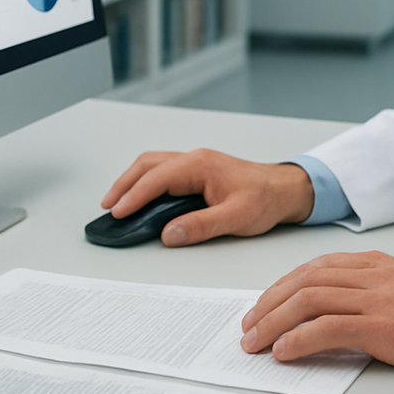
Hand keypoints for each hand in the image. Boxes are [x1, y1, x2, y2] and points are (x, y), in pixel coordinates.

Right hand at [99, 149, 314, 246]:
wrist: (285, 189)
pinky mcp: (197, 170)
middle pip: (148, 165)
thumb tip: (169, 234)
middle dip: (124, 184)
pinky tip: (140, 195)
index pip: (157, 179)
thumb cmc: (266, 199)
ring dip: (132, 180)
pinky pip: (163, 170)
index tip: (117, 212)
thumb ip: (201, 226)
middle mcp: (194, 159)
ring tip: (116, 202)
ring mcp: (195, 163)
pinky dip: (145, 180)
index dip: (134, 196)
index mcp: (200, 166)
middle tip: (108, 207)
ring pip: (153, 164)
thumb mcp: (236, 218)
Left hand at [239, 251, 393, 378]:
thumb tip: (332, 314)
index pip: (315, 267)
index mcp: (376, 263)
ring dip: (274, 322)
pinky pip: (327, 328)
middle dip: (269, 303)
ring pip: (308, 300)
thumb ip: (371, 292)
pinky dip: (299, 339)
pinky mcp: (382, 326)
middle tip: (249, 325)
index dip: (282, 286)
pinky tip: (284, 352)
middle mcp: (371, 275)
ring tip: (256, 341)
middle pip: (304, 280)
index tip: (264, 305)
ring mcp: (376, 299)